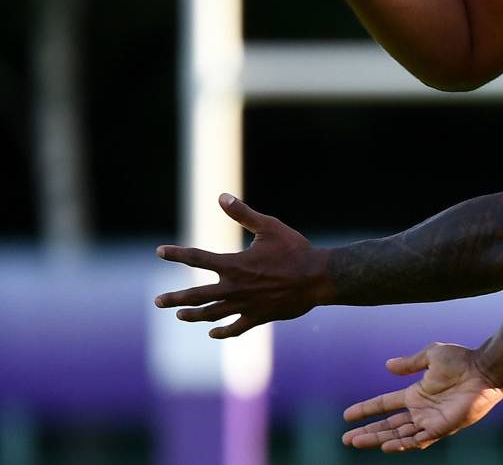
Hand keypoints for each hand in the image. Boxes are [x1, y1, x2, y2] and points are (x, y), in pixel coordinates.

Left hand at [154, 194, 331, 338]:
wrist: (318, 278)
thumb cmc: (295, 250)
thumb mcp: (270, 227)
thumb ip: (243, 214)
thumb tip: (222, 196)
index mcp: (234, 265)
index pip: (197, 258)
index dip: (176, 254)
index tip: (160, 251)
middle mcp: (234, 288)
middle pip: (196, 295)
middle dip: (175, 298)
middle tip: (158, 301)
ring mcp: (245, 305)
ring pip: (211, 314)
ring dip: (192, 315)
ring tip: (180, 315)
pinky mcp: (258, 317)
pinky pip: (235, 328)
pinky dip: (222, 331)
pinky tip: (213, 332)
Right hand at [341, 342, 502, 452]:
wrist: (484, 370)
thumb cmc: (462, 361)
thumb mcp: (431, 355)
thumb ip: (410, 363)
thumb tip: (387, 365)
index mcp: (416, 393)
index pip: (385, 405)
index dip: (366, 409)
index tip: (347, 415)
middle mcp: (420, 410)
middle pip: (388, 425)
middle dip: (367, 431)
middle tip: (346, 438)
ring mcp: (430, 421)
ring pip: (398, 436)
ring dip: (378, 439)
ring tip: (356, 442)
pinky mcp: (441, 428)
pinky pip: (418, 441)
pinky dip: (402, 445)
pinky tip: (386, 447)